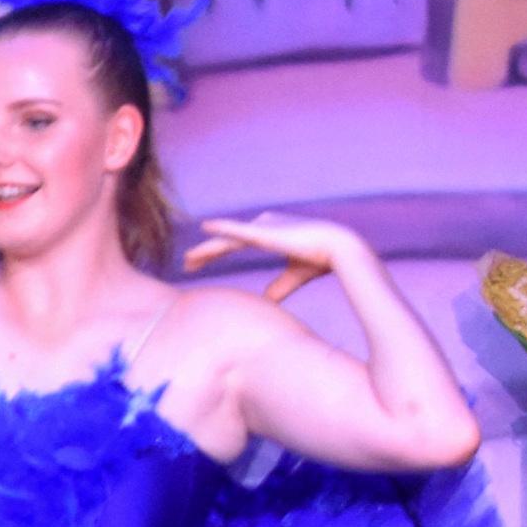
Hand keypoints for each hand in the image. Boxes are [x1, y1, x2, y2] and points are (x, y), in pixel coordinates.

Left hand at [184, 213, 369, 303]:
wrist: (338, 247)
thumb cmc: (321, 258)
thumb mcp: (294, 275)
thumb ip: (278, 286)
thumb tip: (266, 301)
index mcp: (270, 234)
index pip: (236, 243)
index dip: (216, 253)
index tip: (199, 263)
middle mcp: (264, 226)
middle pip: (226, 241)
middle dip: (207, 253)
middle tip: (188, 264)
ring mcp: (263, 227)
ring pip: (226, 240)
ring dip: (206, 250)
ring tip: (187, 261)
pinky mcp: (265, 233)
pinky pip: (236, 231)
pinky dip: (220, 229)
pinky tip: (205, 227)